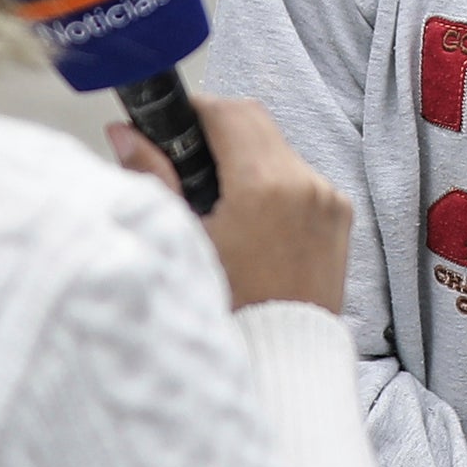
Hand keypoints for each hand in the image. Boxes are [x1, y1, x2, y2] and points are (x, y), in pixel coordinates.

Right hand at [115, 91, 353, 312]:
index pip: (228, 112)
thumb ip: (154, 178)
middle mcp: (306, 184)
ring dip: (247, 158)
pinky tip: (251, 219)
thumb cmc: (231, 308)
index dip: (195, 111)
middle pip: (256, 122)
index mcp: (265, 186)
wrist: (284, 355)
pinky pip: (302, 178)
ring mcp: (329, 199)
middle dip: (218, 130)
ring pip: (279, 149)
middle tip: (187, 159)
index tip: (172, 126)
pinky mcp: (340, 216)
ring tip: (218, 198)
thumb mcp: (184, 240)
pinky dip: (274, 184)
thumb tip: (126, 134)